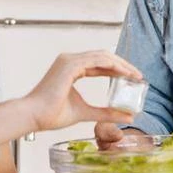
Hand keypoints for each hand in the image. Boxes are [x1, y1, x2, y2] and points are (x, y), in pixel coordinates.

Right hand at [24, 51, 142, 131]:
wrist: (34, 117)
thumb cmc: (51, 115)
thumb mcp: (86, 112)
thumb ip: (105, 113)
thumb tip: (128, 117)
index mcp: (72, 69)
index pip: (100, 64)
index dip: (117, 70)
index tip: (132, 79)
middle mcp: (70, 61)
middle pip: (104, 57)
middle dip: (123, 65)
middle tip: (138, 75)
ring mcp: (69, 61)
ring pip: (102, 56)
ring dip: (121, 64)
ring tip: (135, 75)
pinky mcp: (69, 65)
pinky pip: (97, 60)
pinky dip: (112, 65)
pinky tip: (124, 74)